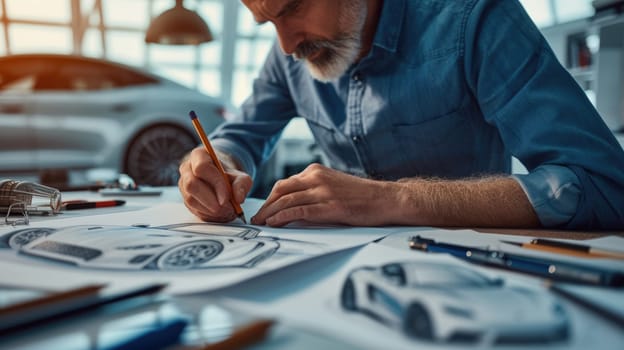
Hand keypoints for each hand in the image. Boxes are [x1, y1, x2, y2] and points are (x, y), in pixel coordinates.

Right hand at [178, 147, 252, 221]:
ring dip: (209, 209)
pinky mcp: (184, 198)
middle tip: (226, 208)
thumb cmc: (229, 176)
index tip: (227, 197)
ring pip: (190, 199)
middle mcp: (187, 168)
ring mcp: (183, 184)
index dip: (214, 183)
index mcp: (199, 155)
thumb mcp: (241, 177)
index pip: (202, 168)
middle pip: (191, 184)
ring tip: (225, 211)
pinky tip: (218, 213)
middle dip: (210, 200)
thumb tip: (238, 198)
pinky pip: (192, 209)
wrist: (222, 181)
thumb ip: (242, 184)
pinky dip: (207, 214)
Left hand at [251, 163, 397, 226]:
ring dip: (270, 213)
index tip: (263, 210)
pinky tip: (274, 223)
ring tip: (261, 224)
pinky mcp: (329, 206)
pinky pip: (299, 211)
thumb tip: (294, 206)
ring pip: (286, 201)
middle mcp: (316, 178)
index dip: (270, 198)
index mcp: (316, 171)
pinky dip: (283, 217)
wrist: (385, 199)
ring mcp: (323, 191)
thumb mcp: (333, 186)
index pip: (284, 184)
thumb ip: (313, 191)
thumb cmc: (362, 196)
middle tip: (257, 218)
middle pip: (280, 190)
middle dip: (265, 206)